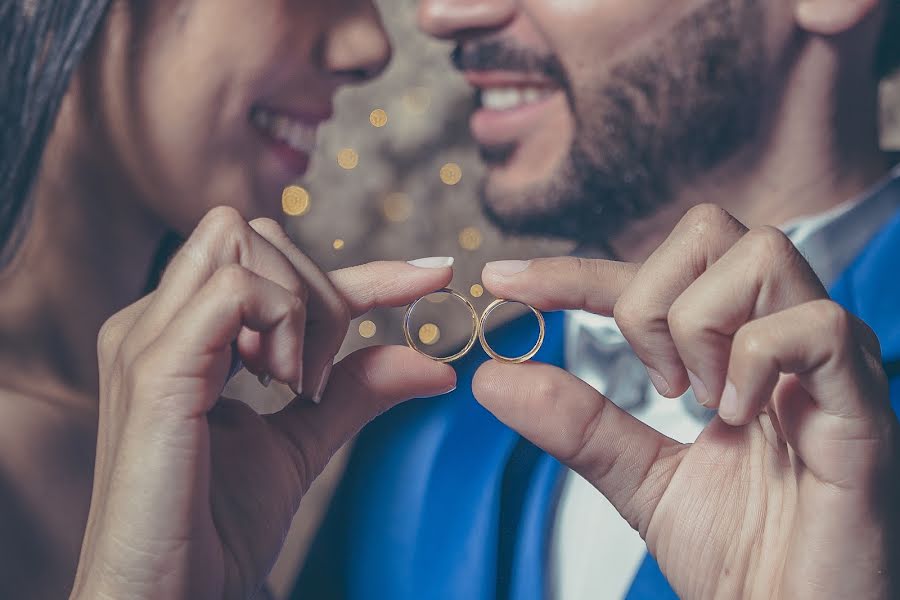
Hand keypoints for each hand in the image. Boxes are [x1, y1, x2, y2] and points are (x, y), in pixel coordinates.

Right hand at [70, 207, 456, 599]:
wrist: (165, 597)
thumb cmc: (215, 527)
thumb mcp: (302, 441)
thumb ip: (354, 390)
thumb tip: (432, 361)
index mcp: (182, 333)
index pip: (279, 266)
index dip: (366, 267)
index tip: (435, 276)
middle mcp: (155, 320)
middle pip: (259, 233)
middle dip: (320, 291)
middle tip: (319, 379)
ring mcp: (146, 337)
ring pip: (244, 239)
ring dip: (299, 306)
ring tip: (293, 386)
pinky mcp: (154, 368)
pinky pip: (236, 291)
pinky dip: (281, 325)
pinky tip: (279, 387)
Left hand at [476, 205, 898, 598]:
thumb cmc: (740, 554)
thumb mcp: (637, 476)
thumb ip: (575, 423)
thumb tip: (494, 377)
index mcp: (735, 349)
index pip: (652, 275)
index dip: (575, 270)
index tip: (505, 281)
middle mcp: (784, 337)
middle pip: (710, 230)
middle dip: (648, 295)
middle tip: (652, 380)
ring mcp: (830, 363)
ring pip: (759, 255)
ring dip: (698, 324)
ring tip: (698, 400)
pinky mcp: (864, 406)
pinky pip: (815, 327)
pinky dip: (754, 360)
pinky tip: (737, 415)